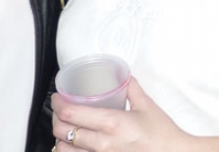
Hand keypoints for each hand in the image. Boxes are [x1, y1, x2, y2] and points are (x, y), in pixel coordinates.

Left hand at [52, 78, 191, 151]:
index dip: (57, 104)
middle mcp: (103, 144)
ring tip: (64, 132)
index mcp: (112, 123)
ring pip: (64, 151)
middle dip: (55, 120)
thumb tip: (124, 76)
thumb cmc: (163, 136)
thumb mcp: (148, 107)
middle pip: (62, 132)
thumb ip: (132, 89)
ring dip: (60, 140)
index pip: (71, 113)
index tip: (57, 98)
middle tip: (59, 112)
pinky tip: (72, 149)